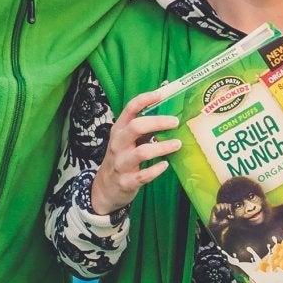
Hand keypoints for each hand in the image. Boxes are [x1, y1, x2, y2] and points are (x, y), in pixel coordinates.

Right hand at [90, 89, 181, 215]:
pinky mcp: (126, 182)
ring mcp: (121, 163)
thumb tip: (167, 108)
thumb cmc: (122, 158)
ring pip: (141, 152)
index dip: (145, 99)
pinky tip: (165, 165)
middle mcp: (118, 144)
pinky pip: (143, 175)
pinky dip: (155, 169)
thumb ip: (143, 127)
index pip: (129, 109)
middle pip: (136, 127)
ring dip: (162, 147)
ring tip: (177, 144)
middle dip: (158, 122)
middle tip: (175, 122)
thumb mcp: (126, 140)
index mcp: (119, 130)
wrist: (104, 189)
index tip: (161, 94)